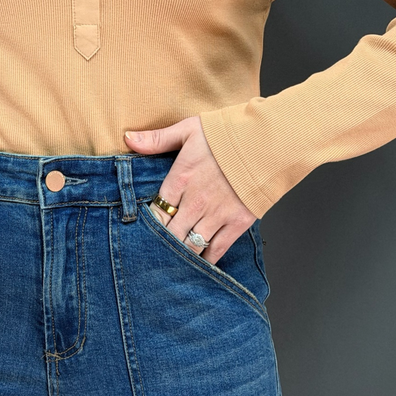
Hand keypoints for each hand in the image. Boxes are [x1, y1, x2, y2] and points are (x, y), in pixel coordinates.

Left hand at [124, 115, 256, 264]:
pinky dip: (206, 260)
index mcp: (180, 179)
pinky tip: (198, 265)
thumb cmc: (228, 133)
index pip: (155, 212)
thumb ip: (157, 139)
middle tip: (153, 254)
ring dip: (180, 255)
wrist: (267, 141)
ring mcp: (217, 215)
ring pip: (190, 246)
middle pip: (170, 234)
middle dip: (160, 244)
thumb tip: (128, 138)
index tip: (142, 232)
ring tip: (171, 264)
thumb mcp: (188, 129)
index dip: (147, 225)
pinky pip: (217, 250)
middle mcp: (196, 201)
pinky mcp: (237, 223)